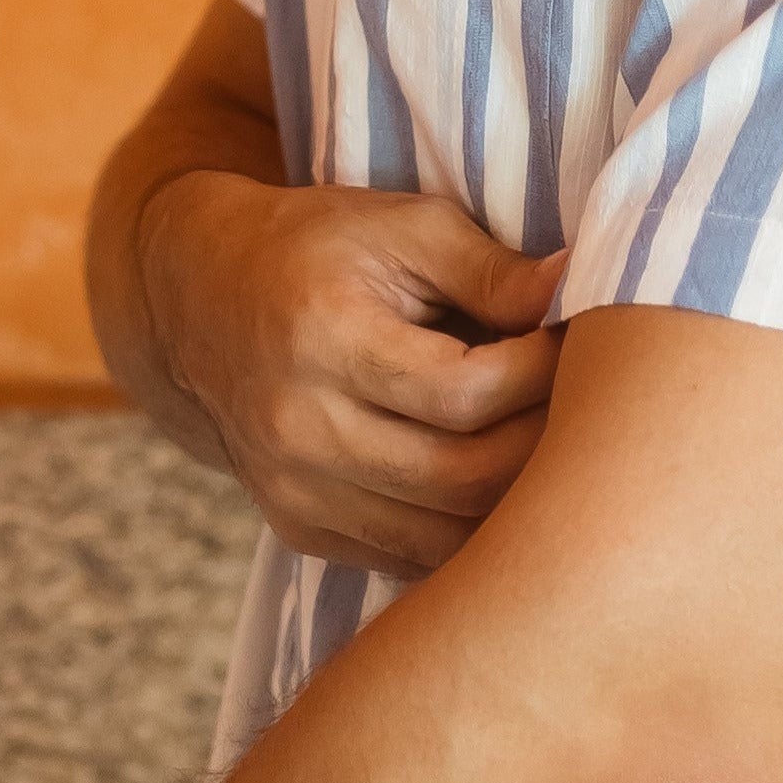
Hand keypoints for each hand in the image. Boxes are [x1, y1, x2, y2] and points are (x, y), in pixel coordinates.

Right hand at [138, 173, 564, 577]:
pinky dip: (469, 534)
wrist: (200, 301)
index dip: (540, 374)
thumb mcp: (400, 224)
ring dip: (516, 504)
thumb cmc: (316, 249)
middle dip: (543, 445)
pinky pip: (412, 558)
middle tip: (582, 406)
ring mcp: (294, 490)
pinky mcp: (300, 527)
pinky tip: (501, 487)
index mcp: (322, 336)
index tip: (569, 342)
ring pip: (444, 538)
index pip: (464, 392)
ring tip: (552, 450)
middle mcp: (298, 427)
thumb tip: (579, 289)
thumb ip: (490, 265)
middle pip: (462, 476)